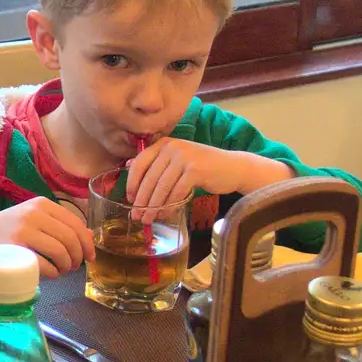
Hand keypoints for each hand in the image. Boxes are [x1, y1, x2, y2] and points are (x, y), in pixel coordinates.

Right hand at [0, 197, 94, 280]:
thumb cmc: (7, 232)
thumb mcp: (33, 220)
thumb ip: (58, 225)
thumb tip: (90, 235)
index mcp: (41, 204)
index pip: (75, 223)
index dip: (87, 243)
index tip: (90, 257)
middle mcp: (33, 214)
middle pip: (70, 239)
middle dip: (77, 257)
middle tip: (73, 267)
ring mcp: (23, 231)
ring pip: (60, 252)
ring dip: (66, 266)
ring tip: (61, 271)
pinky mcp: (14, 249)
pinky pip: (45, 265)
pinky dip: (53, 274)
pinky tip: (51, 275)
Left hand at [125, 140, 292, 210]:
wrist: (233, 168)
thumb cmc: (202, 166)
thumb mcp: (177, 159)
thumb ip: (156, 162)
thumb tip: (128, 165)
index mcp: (164, 143)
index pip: (140, 162)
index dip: (132, 182)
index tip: (130, 198)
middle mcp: (173, 147)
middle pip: (150, 178)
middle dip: (141, 200)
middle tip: (136, 215)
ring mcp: (184, 158)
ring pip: (162, 187)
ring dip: (153, 206)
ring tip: (148, 219)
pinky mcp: (195, 170)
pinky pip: (176, 192)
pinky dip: (169, 206)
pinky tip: (165, 215)